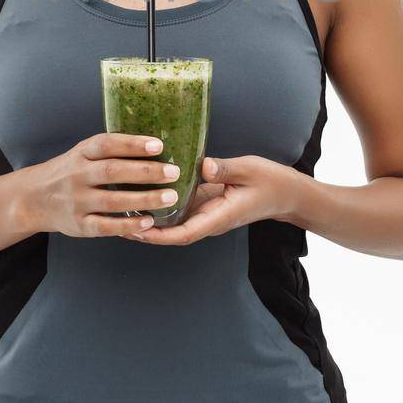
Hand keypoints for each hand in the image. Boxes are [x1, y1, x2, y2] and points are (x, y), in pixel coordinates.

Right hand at [21, 133, 183, 237]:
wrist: (33, 199)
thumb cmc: (69, 172)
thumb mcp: (82, 154)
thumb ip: (110, 151)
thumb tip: (154, 144)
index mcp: (80, 153)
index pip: (106, 144)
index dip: (132, 144)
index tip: (158, 145)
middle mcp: (77, 176)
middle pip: (113, 171)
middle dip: (146, 172)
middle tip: (173, 172)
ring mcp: (77, 201)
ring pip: (113, 200)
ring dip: (144, 199)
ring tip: (171, 197)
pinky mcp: (79, 225)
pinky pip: (106, 226)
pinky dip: (128, 225)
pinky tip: (148, 222)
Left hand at [131, 155, 297, 245]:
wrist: (285, 192)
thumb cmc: (269, 181)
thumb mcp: (248, 170)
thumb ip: (224, 169)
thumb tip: (201, 165)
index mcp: (219, 216)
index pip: (185, 234)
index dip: (159, 236)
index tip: (138, 232)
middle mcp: (209, 220)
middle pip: (173, 233)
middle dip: (146, 231)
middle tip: (116, 222)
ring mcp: (207, 214)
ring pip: (174, 223)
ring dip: (150, 221)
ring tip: (122, 210)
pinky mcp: (206, 204)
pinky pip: (180, 210)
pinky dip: (161, 207)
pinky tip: (143, 195)